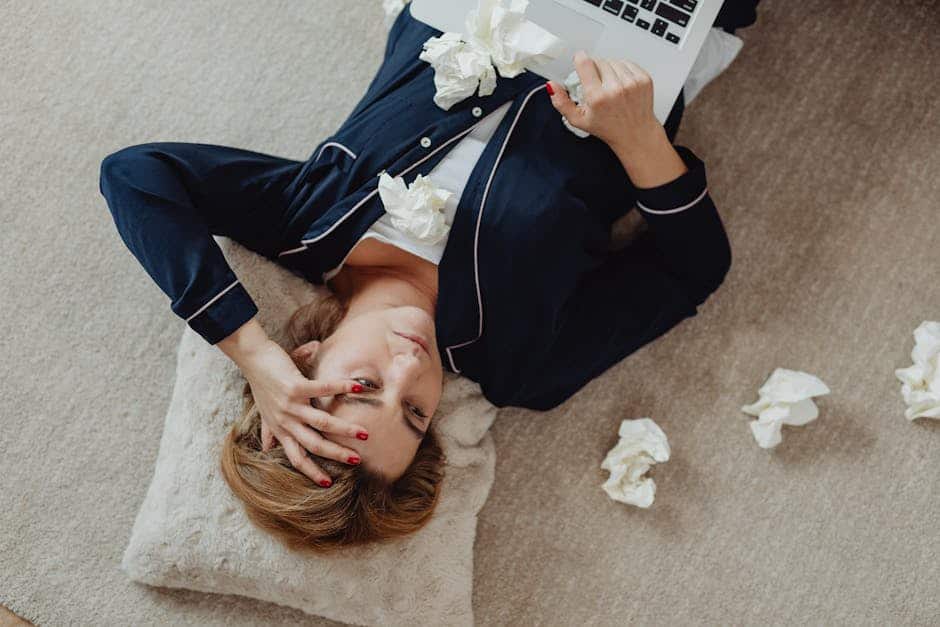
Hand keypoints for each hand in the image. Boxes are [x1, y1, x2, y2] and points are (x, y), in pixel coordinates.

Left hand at [237, 338, 367, 485]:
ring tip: (364, 433)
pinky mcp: (294, 386)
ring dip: (344, 429)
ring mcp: (289, 405)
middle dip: (336, 454)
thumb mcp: (263, 412)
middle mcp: (285, 421)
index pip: (296, 457)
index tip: (328, 483)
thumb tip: (266, 448)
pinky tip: (357, 388)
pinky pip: (322, 389)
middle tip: (357, 460)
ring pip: (321, 423)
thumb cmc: (261, 383)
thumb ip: (268, 430)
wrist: (251, 358)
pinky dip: (341, 388)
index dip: (311, 472)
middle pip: (313, 445)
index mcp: (280, 429)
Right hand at [547, 51, 661, 154]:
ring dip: (609, 69)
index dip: (580, 59)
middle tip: (597, 84)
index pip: (585, 63)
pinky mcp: (643, 79)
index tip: (580, 60)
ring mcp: (632, 83)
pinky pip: (627, 63)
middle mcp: (616, 89)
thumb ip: (561, 102)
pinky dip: (622, 70)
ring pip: (613, 61)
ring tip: (609, 85)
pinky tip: (621, 83)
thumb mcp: (579, 120)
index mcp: (598, 98)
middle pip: (599, 61)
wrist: (636, 134)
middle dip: (595, 69)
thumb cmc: (608, 127)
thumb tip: (552, 86)